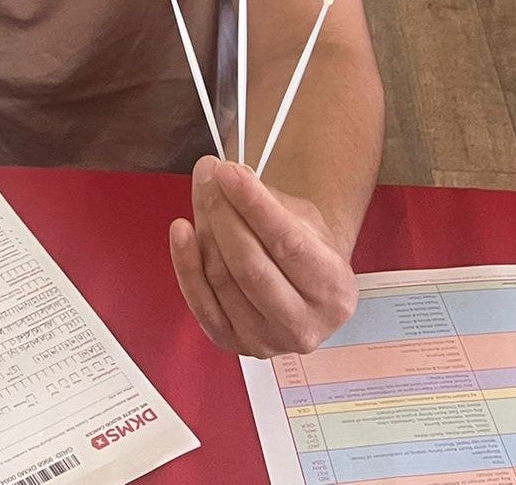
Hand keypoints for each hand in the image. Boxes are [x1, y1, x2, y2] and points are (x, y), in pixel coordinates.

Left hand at [170, 156, 357, 357]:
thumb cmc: (304, 249)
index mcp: (334, 290)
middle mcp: (303, 325)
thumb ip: (270, 201)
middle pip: (250, 265)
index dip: (253, 204)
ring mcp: (266, 340)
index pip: (287, 242)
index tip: (228, 172)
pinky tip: (182, 230)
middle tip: (209, 177)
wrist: (302, 290)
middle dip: (223, 213)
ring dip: (205, 229)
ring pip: (223, 279)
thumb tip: (228, 177)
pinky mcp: (232, 343)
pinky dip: (186, 263)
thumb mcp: (306, 220)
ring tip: (202, 193)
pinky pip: (200, 302)